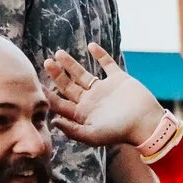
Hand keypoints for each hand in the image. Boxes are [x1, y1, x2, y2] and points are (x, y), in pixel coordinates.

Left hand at [44, 45, 165, 149]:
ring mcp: (104, 89)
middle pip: (69, 86)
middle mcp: (91, 100)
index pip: (61, 103)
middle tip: (47, 63)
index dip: (49, 94)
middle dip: (57, 75)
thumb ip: (72, 130)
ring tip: (59, 53)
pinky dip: (100, 55)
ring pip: (83, 74)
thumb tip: (53, 121)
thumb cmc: (120, 132)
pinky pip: (107, 64)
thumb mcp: (93, 136)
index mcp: (83, 114)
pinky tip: (91, 46)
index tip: (36, 85)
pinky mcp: (119, 79)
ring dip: (71, 64)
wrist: (146, 123)